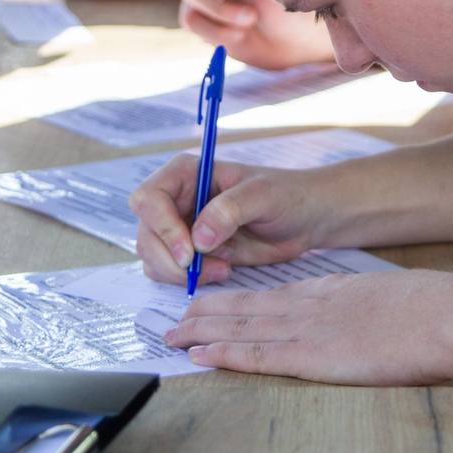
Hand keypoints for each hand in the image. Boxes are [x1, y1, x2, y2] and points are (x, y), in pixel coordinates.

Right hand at [130, 153, 326, 285]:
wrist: (306, 219)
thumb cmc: (287, 195)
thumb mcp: (263, 195)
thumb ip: (230, 210)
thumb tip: (198, 238)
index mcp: (186, 173)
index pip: (149, 198)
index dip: (161, 227)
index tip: (189, 252)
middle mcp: (176, 199)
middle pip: (146, 232)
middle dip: (169, 258)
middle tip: (200, 270)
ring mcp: (180, 227)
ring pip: (153, 256)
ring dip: (179, 272)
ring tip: (223, 268)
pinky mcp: (191, 252)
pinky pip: (169, 271)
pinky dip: (189, 279)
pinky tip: (223, 271)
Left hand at [164, 268, 452, 383]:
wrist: (443, 315)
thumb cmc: (428, 312)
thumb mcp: (388, 302)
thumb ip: (365, 313)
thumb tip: (363, 327)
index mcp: (329, 293)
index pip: (270, 297)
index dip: (235, 301)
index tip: (210, 304)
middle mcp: (310, 306)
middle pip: (246, 307)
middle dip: (206, 313)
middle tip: (173, 319)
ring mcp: (310, 330)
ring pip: (242, 327)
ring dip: (203, 332)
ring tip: (173, 335)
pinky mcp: (314, 357)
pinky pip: (260, 354)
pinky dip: (226, 353)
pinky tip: (202, 355)